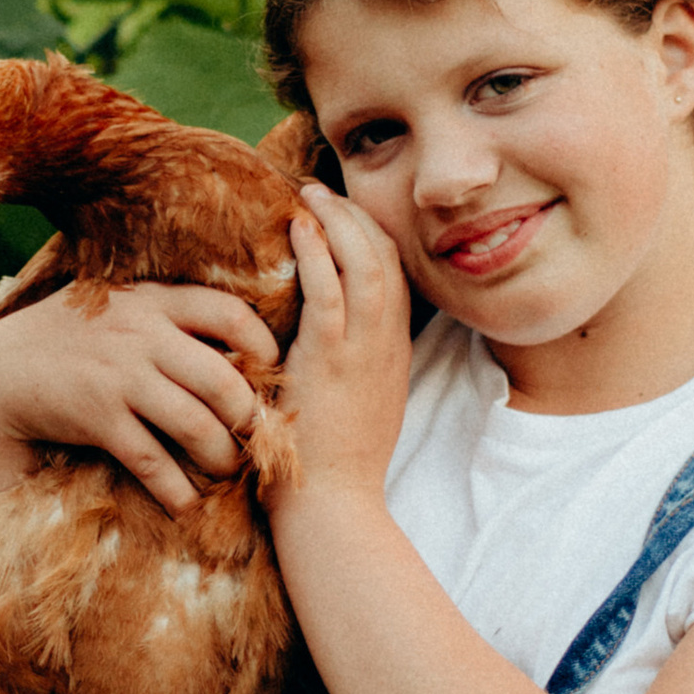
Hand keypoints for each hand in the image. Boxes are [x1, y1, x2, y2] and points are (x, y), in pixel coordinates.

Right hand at [0, 279, 282, 514]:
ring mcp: (120, 377)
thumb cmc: (75, 339)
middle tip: (257, 439)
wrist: (3, 370)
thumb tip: (236, 342)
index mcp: (154, 301)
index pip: (230, 313)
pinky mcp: (99, 418)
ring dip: (221, 457)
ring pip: (196, 425)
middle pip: (223, 380)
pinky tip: (185, 504)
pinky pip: (153, 461)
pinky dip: (176, 490)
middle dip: (249, 419)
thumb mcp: (122, 307)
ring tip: (227, 470)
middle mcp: (142, 335)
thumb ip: (170, 315)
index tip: (269, 372)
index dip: (262, 346)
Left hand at [275, 185, 411, 507]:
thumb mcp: (360, 404)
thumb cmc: (333, 463)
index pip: (395, 274)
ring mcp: (363, 351)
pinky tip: (298, 228)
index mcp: (395, 352)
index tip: (344, 210)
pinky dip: (317, 253)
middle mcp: (387, 344)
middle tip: (323, 189)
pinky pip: (329, 292)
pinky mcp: (332, 361)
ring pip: (365, 264)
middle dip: (356, 214)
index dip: (372, 233)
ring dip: (337, 221)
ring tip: (309, 194)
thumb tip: (330, 336)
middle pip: (387, 258)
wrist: (334, 503)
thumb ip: (353, 364)